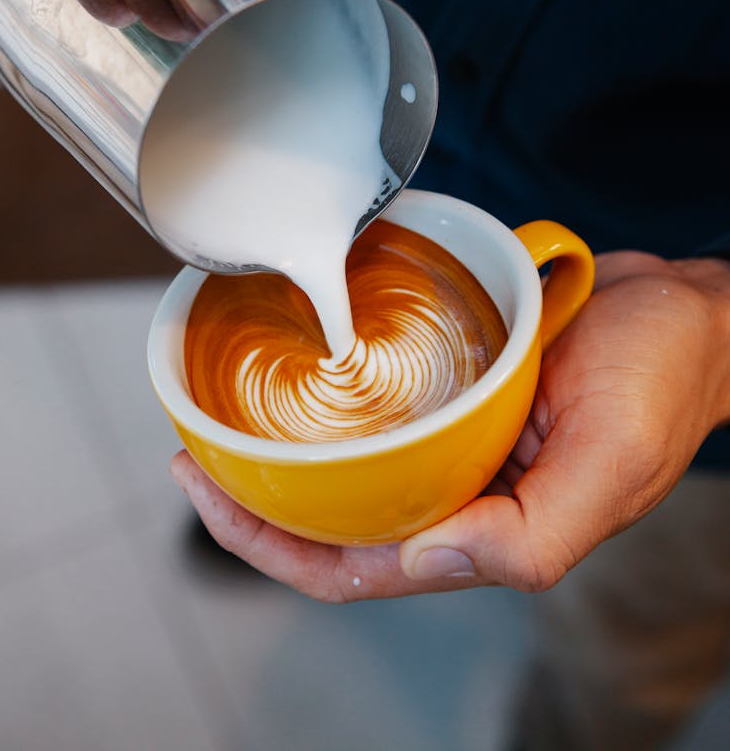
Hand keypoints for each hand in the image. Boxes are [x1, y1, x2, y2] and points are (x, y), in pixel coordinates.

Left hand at [170, 251, 729, 600]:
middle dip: (259, 499)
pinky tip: (304, 363)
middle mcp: (462, 490)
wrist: (689, 309)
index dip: (274, 548)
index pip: (357, 567)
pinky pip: (386, 402)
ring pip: (354, 463)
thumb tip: (421, 562)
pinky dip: (340, 396)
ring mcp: (459, 437)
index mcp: (487, 530)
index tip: (210, 496)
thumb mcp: (610, 462)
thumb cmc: (662, 379)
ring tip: (227, 412)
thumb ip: (528, 538)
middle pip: (337, 518)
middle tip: (195, 450)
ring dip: (290, 448)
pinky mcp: (464, 387)